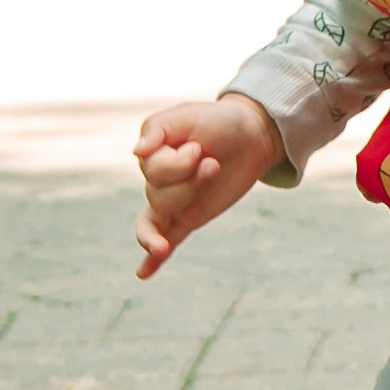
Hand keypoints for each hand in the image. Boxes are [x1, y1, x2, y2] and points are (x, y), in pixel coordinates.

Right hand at [132, 91, 280, 279]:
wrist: (252, 134)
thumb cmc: (217, 121)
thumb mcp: (186, 115)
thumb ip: (156, 129)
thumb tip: (137, 152)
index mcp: (152, 155)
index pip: (152, 171)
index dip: (178, 162)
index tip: (200, 145)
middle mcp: (158, 182)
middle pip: (158, 196)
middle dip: (190, 179)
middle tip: (213, 160)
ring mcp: (173, 203)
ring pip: (164, 216)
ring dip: (190, 196)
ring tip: (214, 169)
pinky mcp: (190, 218)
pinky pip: (166, 242)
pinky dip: (152, 260)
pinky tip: (142, 275)